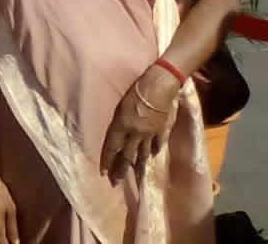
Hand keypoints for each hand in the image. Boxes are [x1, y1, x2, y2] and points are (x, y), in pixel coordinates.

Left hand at [100, 65, 179, 181]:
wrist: (160, 85)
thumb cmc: (136, 89)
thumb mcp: (121, 105)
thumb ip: (119, 122)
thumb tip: (118, 133)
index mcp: (122, 125)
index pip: (112, 147)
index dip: (107, 161)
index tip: (104, 173)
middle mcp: (135, 133)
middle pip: (126, 155)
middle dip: (120, 170)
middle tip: (116, 183)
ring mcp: (150, 133)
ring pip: (142, 154)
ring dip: (138, 166)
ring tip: (136, 178)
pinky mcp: (163, 130)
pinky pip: (158, 144)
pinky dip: (155, 151)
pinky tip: (152, 156)